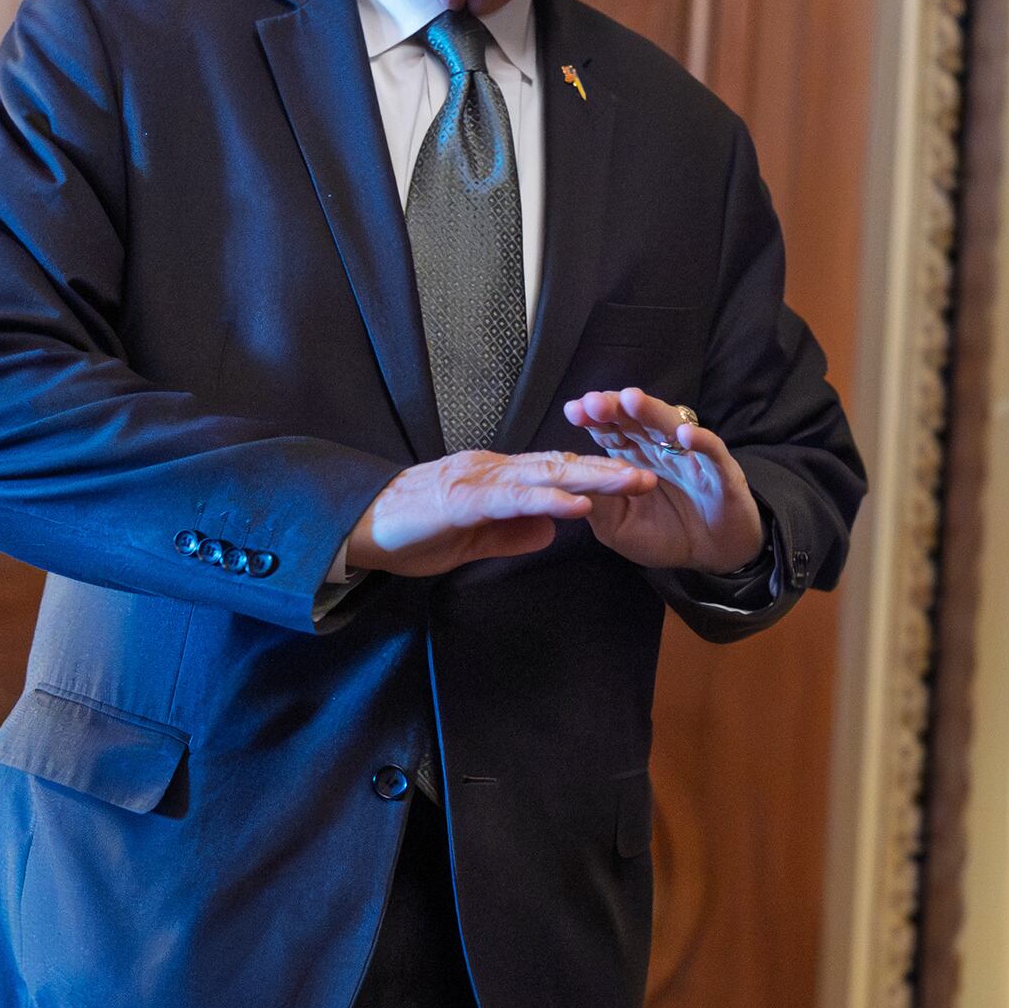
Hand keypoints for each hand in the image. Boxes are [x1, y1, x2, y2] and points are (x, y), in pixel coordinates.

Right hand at [344, 449, 654, 575]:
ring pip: (545, 475)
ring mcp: (477, 481)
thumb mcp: (469, 540)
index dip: (595, 477)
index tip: (634, 482)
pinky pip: (513, 499)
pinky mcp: (462, 501)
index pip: (553, 473)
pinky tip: (578, 505)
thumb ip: (510, 533)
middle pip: (560, 466)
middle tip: (653, 472)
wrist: (355, 530)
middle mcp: (491, 470)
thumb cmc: (407, 535)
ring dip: (592, 480)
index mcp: (494, 479)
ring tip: (632, 483)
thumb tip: (551, 532)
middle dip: (609, 471)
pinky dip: (549, 500)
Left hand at [562, 388, 763, 573]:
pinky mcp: (721, 472)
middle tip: (594, 402)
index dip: (593, 419)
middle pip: (636, 420)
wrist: (713, 556)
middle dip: (615, 408)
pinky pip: (712, 451)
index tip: (573, 410)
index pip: (611, 431)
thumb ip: (596, 505)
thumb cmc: (665, 536)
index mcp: (634, 458)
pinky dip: (701, 441)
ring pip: (670, 426)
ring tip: (631, 400)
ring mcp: (691, 457)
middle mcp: (660, 449)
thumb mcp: (618, 527)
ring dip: (651, 412)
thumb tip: (566, 480)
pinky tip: (684, 435)